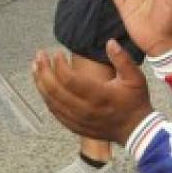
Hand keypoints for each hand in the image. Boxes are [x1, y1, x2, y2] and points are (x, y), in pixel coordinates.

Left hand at [31, 41, 152, 145]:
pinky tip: (42, 85)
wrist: (135, 130)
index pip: (70, 80)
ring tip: (35, 67)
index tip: (58, 53)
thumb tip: (109, 42)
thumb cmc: (135, 101)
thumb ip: (123, 59)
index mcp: (99, 96)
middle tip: (39, 55)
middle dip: (44, 71)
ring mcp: (78, 120)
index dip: (59, 65)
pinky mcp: (75, 126)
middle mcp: (86, 110)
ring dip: (40, 83)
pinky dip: (46, 97)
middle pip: (55, 90)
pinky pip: (54, 111)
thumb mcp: (136, 78)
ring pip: (51, 101)